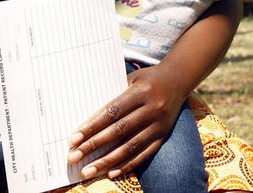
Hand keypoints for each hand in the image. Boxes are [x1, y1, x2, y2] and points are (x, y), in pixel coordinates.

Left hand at [67, 65, 184, 180]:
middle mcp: (152, 108)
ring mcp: (159, 124)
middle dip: (94, 145)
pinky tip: (112, 172)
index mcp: (141, 92)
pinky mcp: (163, 135)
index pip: (112, 112)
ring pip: (131, 146)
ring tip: (88, 171)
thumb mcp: (131, 79)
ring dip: (107, 160)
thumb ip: (113, 95)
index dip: (92, 127)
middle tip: (73, 157)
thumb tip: (86, 119)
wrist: (178, 79)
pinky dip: (128, 164)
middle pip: (119, 130)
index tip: (73, 139)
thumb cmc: (147, 78)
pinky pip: (145, 153)